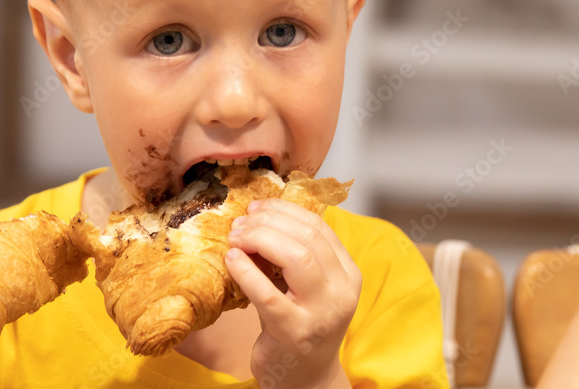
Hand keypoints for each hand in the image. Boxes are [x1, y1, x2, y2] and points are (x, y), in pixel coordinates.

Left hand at [226, 199, 359, 388]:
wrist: (305, 378)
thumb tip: (258, 216)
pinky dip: (246, 271)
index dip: (285, 210)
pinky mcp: (293, 333)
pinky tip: (231, 259)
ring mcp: (320, 313)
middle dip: (268, 222)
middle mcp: (341, 292)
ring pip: (295, 258)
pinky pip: (266, 294)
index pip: (319, 227)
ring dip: (258, 239)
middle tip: (240, 222)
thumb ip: (296, 254)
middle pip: (307, 238)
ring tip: (235, 237)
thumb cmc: (301, 324)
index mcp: (347, 274)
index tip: (257, 207)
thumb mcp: (307, 286)